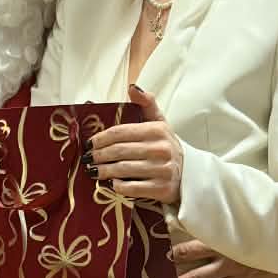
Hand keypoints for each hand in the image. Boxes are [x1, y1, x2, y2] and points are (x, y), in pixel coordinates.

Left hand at [88, 87, 182, 204]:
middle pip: (118, 151)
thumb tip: (132, 87)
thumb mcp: (160, 123)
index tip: (89, 143)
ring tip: (93, 171)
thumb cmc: (166, 147)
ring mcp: (162, 170)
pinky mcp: (161, 189)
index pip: (120, 132)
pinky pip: (132, 188)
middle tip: (88, 158)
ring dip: (103, 171)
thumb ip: (147, 104)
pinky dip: (118, 186)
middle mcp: (161, 149)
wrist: (189, 175)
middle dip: (99, 155)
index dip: (101, 138)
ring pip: (122, 169)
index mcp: (157, 130)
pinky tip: (112, 183)